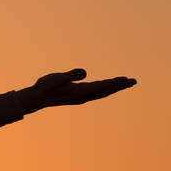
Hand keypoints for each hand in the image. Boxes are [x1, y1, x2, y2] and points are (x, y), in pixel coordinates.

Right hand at [17, 69, 135, 113]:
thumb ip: (71, 75)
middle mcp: (83, 96)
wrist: (36, 98)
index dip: (113, 83)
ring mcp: (81, 97)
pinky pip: (97, 92)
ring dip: (115, 88)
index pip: (101, 87)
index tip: (125, 79)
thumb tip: (84, 72)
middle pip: (105, 91)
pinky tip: (110, 87)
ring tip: (127, 83)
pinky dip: (106, 89)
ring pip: (103, 92)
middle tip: (134, 81)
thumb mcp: (57, 78)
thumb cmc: (45, 87)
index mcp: (79, 92)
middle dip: (120, 86)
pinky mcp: (78, 95)